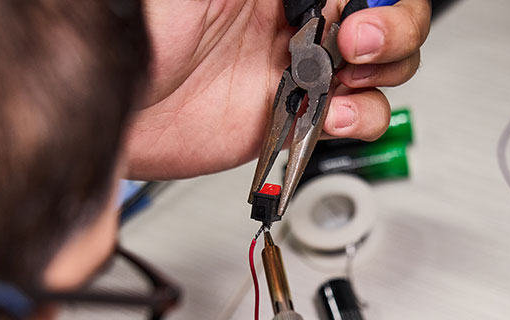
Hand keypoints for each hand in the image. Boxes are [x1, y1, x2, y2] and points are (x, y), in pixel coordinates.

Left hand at [126, 0, 429, 179]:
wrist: (117, 99)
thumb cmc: (143, 24)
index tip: (361, 5)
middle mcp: (302, 15)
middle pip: (388, 15)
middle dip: (392, 26)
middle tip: (355, 41)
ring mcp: (302, 67)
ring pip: (384, 66)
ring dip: (383, 72)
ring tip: (344, 76)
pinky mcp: (295, 117)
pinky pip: (354, 118)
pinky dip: (358, 118)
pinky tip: (330, 113)